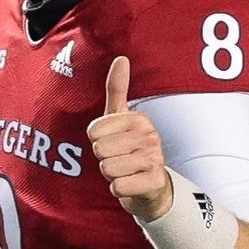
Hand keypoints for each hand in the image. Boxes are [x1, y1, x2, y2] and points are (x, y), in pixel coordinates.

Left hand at [87, 56, 172, 222]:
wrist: (152, 187)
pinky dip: (119, 190)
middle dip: (104, 159)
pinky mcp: (155, 181)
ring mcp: (155, 158)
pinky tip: (131, 185)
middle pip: (99, 150)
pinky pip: (117, 187)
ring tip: (125, 171)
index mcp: (138, 118)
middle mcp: (150, 136)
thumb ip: (118, 89)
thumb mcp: (120, 118)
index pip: (93, 131)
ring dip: (111, 175)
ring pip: (108, 168)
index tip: (113, 142)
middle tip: (119, 159)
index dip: (98, 141)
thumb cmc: (130, 149)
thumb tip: (121, 57)